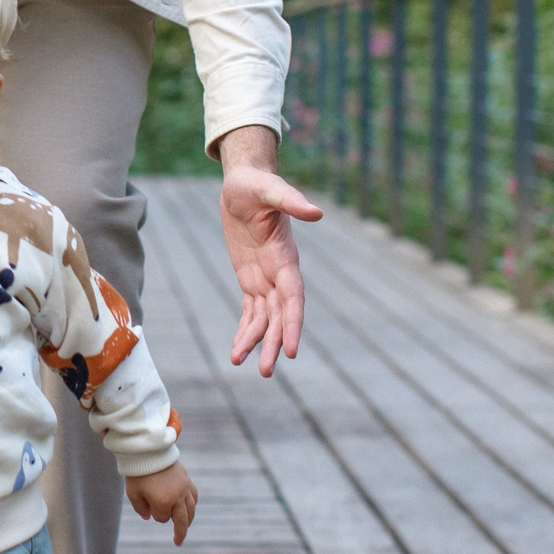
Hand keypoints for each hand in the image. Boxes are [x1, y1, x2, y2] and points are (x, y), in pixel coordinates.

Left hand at [124, 462, 197, 544]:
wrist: (148, 451)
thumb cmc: (137, 473)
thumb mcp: (133, 493)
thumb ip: (140, 508)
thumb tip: (149, 517)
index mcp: (163, 501)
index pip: (161, 518)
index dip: (154, 514)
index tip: (148, 506)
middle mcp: (177, 496)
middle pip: (181, 520)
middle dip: (180, 533)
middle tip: (178, 542)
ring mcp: (184, 488)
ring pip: (191, 510)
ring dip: (188, 520)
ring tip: (185, 528)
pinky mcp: (187, 480)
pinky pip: (193, 497)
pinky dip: (192, 505)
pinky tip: (190, 509)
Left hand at [214, 125, 320, 376]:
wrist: (242, 183)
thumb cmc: (256, 184)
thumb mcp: (269, 189)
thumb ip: (290, 201)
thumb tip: (315, 213)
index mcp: (285, 257)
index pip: (293, 297)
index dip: (292, 324)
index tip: (291, 350)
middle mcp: (279, 272)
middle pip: (279, 315)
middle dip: (273, 342)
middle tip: (265, 371)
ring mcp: (265, 277)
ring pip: (264, 318)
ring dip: (256, 341)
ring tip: (241, 363)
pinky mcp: (250, 278)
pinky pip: (250, 310)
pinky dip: (245, 329)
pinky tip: (238, 350)